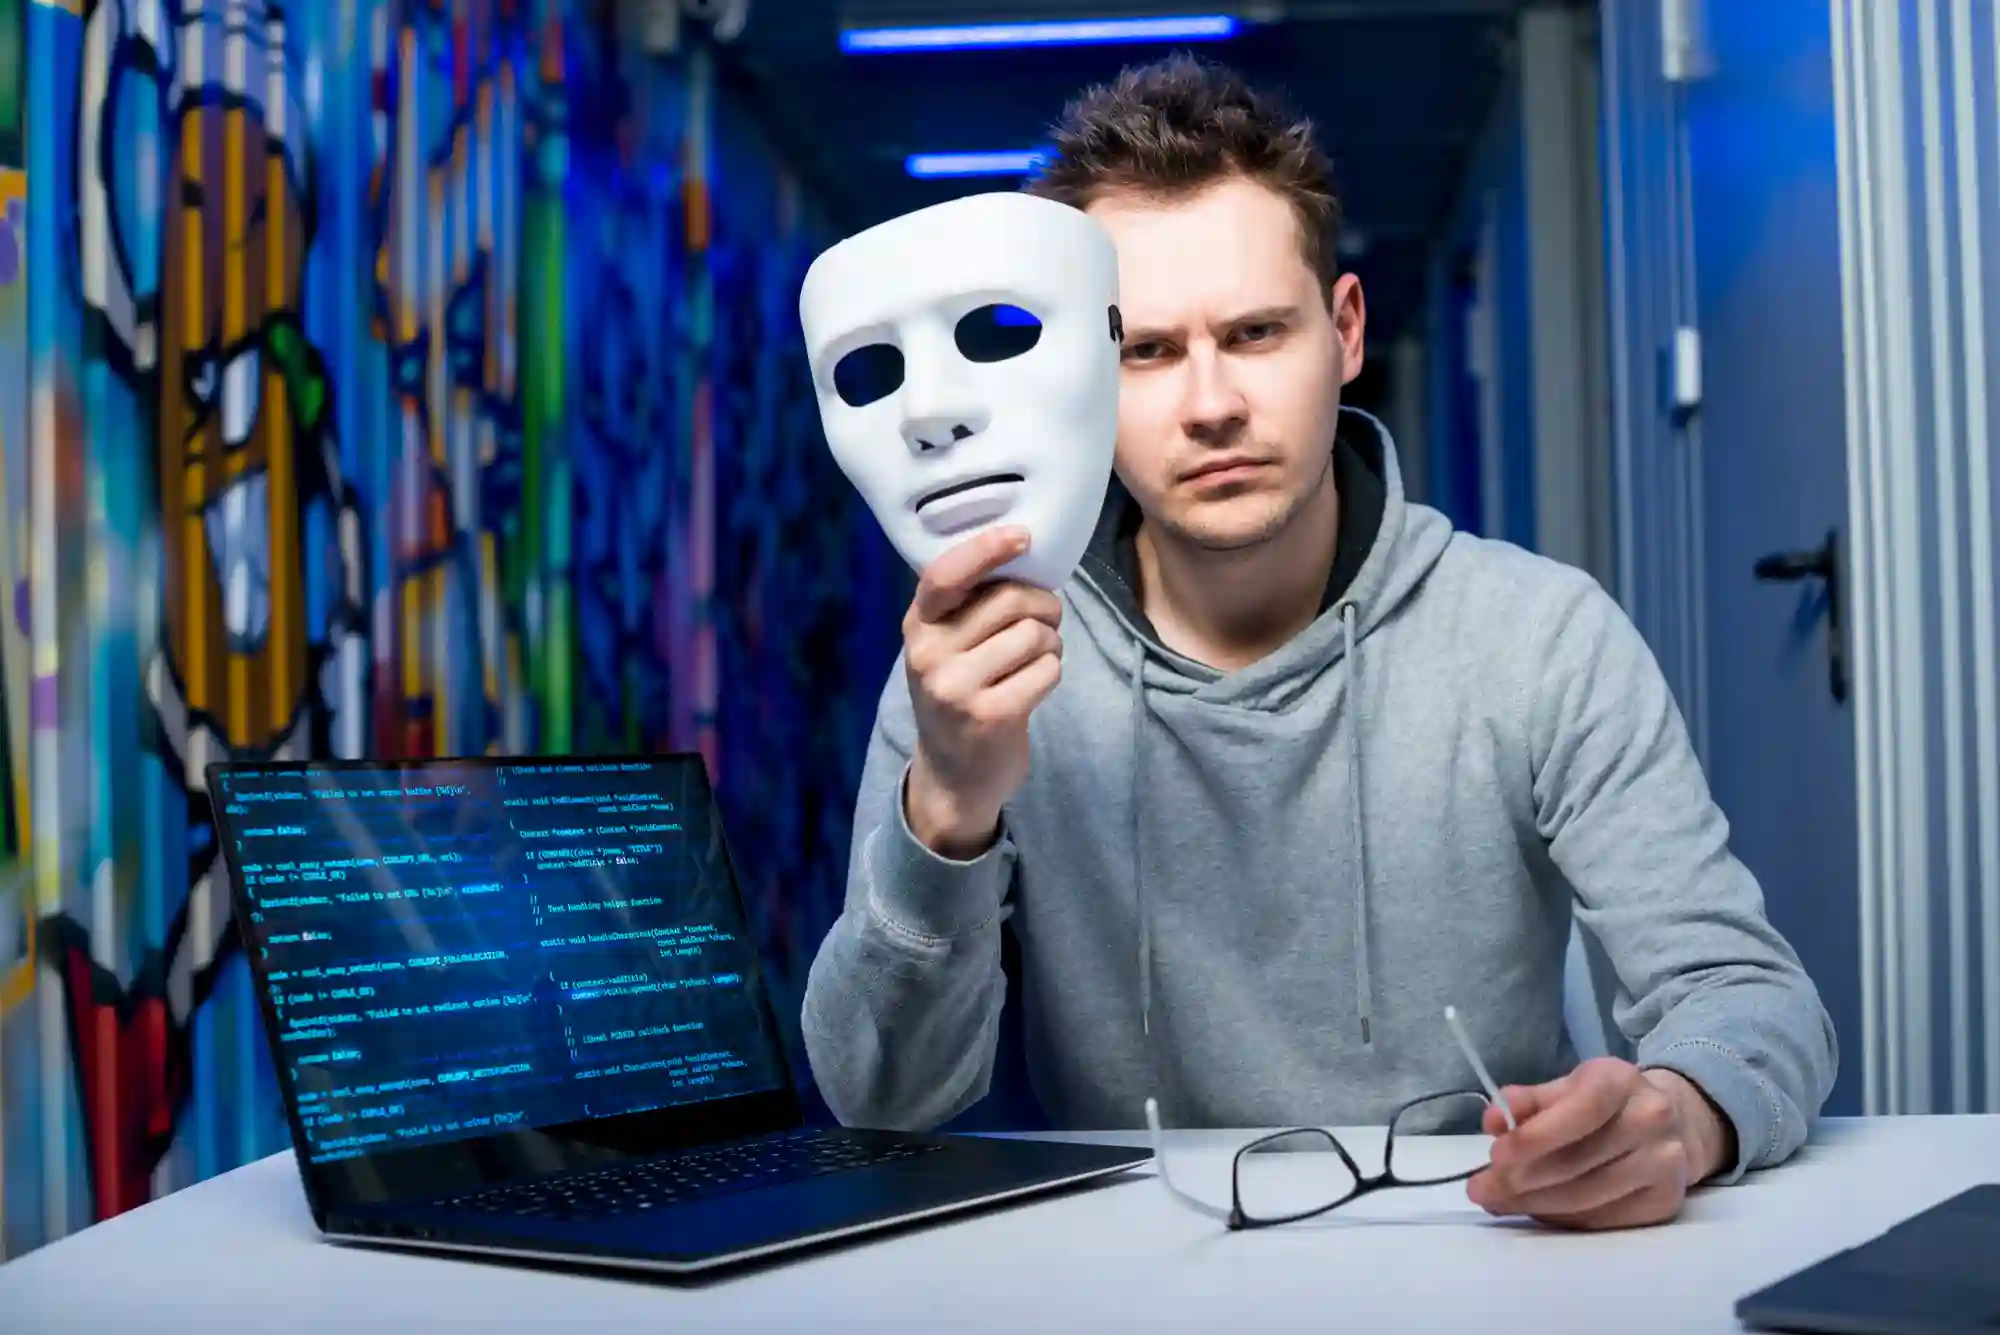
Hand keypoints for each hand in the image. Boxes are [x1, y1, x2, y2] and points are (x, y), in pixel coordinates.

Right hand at [902, 526, 1063, 858]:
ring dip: (1050, 643)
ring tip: (1035, 659)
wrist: (953, 776)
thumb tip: (1024, 554)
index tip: (1022, 537)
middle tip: (1044, 623)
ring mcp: (957, 687)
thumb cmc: (961, 694)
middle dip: (1043, 607)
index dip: (987, 549)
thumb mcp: (946, 647)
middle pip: (1010, 600)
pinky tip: (1032, 687)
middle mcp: (930, 653)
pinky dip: (1051, 673)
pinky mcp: (991, 715)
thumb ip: (970, 605)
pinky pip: (1047, 669)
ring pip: (1034, 634)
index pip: (945, 574)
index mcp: (918, 625)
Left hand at [1466, 1057, 1733, 1229]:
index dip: (1535, 1137)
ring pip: (1588, 1197)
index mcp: (1621, 1080)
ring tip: (1500, 1202)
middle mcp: (1651, 1119)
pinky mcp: (1666, 1201)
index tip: (1495, 1155)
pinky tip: (1538, 1211)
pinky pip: (1604, 1219)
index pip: (1579, 1112)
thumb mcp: (1566, 1088)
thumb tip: (1492, 1121)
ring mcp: (1665, 1164)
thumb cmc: (1604, 1103)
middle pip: (1578, 1162)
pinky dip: (1563, 1219)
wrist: (1672, 1124)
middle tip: (1482, 1190)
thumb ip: (1526, 1102)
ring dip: (1535, 1205)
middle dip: (1521, 1180)